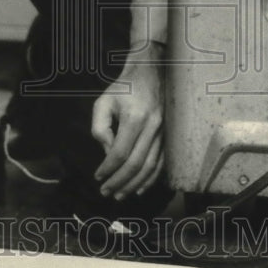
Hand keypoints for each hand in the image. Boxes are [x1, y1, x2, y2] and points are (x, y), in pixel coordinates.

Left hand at [91, 47, 164, 200]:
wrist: (151, 72)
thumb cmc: (124, 88)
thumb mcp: (104, 102)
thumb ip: (100, 127)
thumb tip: (107, 152)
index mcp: (135, 118)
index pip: (120, 152)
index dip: (108, 169)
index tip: (98, 177)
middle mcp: (152, 128)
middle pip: (136, 164)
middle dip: (120, 182)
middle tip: (106, 193)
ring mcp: (164, 133)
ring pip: (150, 167)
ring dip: (134, 184)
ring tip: (120, 195)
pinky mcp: (169, 136)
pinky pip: (161, 163)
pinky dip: (150, 179)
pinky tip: (139, 188)